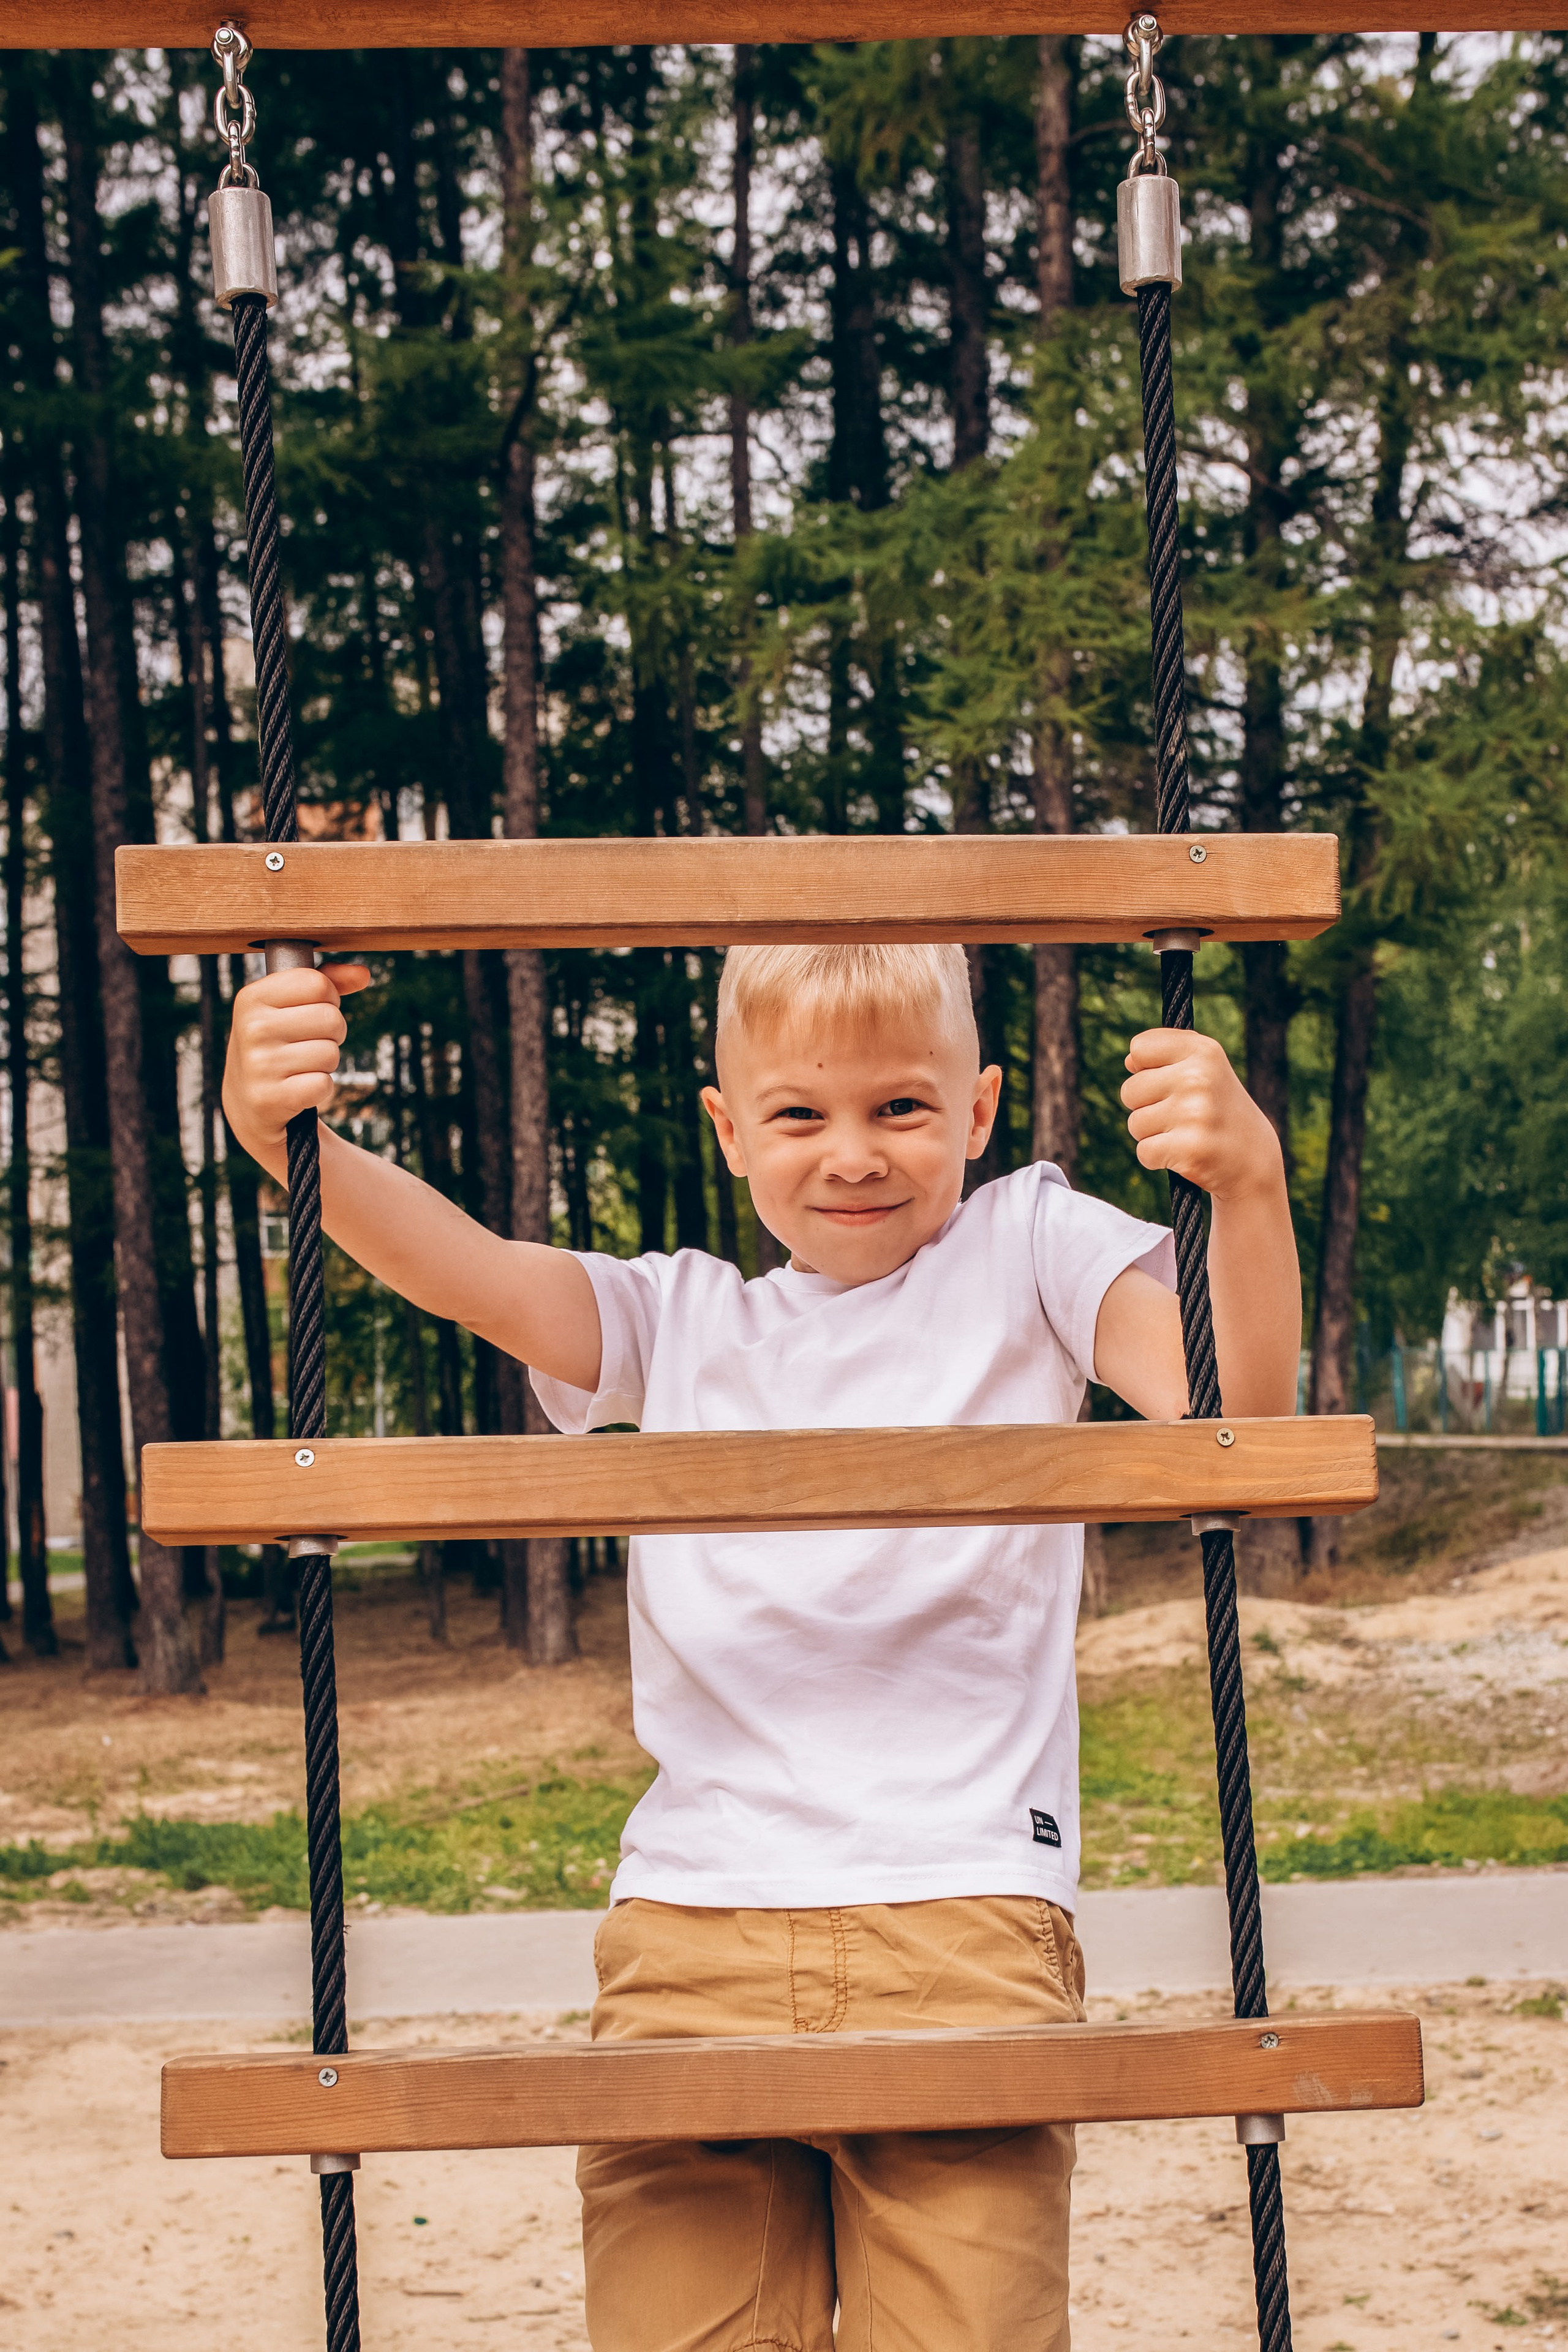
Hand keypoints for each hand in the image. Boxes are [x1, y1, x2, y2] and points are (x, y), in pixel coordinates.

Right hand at [222, 963, 371, 1163]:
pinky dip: (320, 1088)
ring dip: (325, 1062)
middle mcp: (252, 1028)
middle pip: (331, 1018)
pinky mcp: (271, 1099)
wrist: (247, 1102)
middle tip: (308, 1043)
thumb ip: (326, 982)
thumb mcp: (288, 1006)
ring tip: (300, 1066)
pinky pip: (323, 1084)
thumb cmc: (276, 1044)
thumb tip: (362, 974)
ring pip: (330, 1053)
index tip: (310, 1012)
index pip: (318, 983)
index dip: (327, 999)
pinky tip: (298, 1087)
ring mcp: (259, 1065)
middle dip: (332, 1033)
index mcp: (252, 998)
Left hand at [1120, 1027, 1283, 1201]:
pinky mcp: (1189, 1150)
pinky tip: (1184, 1155)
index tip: (1170, 1082)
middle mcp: (1199, 1078)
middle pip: (1129, 1090)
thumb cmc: (1220, 1111)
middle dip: (1146, 1107)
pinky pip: (1144, 1151)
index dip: (1146, 1069)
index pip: (1139, 1048)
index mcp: (1204, 1051)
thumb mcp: (1207, 1068)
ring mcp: (1194, 1114)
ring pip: (1134, 1123)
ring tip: (1185, 1134)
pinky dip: (1157, 1158)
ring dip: (1152, 1134)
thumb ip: (1168, 1053)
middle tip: (1182, 1116)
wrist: (1255, 1161)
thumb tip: (1129, 1061)